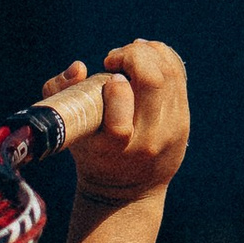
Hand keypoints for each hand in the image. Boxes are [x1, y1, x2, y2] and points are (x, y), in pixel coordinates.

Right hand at [45, 39, 188, 202]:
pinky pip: (178, 76)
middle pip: (153, 82)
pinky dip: (162, 57)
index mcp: (116, 149)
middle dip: (133, 56)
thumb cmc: (91, 153)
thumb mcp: (68, 130)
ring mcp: (171, 130)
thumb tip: (79, 67)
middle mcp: (148, 141)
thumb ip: (59, 95)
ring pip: (170, 74)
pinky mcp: (184, 121)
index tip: (104, 80)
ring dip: (148, 52)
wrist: (129, 190)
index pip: (120, 122)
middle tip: (113, 59)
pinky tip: (146, 56)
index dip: (114, 90)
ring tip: (129, 53)